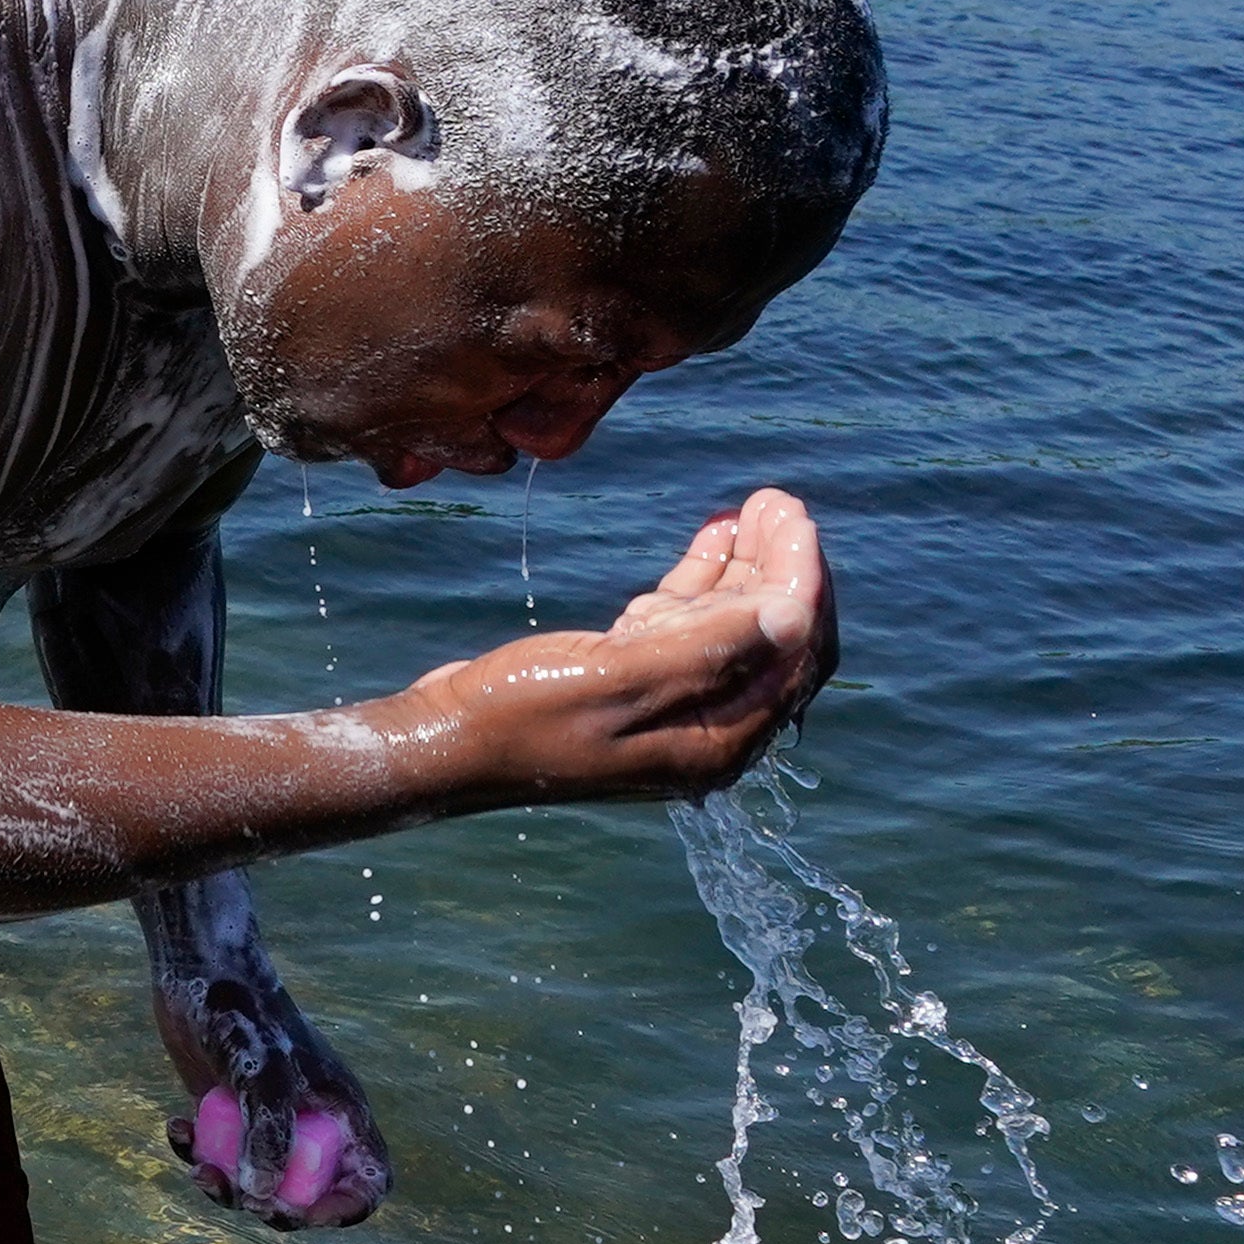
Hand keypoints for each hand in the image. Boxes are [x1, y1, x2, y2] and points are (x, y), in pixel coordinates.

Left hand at [155, 959, 390, 1228]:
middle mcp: (311, 1120)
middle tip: (240, 1197)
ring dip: (226, 1187)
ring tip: (197, 1168)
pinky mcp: (229, 1111)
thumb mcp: (265, 1075)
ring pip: (257, 1180)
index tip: (305, 1213)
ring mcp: (268, 1117)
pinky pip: (220, 1155)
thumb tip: (262, 1198)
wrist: (200, 968)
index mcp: (341, 1111)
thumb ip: (268, 1136)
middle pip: (306, 1192)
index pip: (368, 1178)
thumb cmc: (244, 1015)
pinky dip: (197, 1153)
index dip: (346, 1207)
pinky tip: (176, 1126)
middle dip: (271, 1205)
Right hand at [401, 488, 832, 805]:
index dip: (800, 585)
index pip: (787, 656)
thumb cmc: (520, 714)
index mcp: (713, 741)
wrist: (443, 740)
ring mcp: (666, 704)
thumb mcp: (618, 676)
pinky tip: (713, 535)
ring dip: (745, 567)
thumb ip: (709, 648)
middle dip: (779, 570)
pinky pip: (684, 627)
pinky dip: (701, 581)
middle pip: (766, 640)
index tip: (794, 520)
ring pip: (728, 626)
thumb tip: (795, 615)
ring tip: (753, 506)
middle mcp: (701, 727)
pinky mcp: (630, 681)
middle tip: (777, 501)